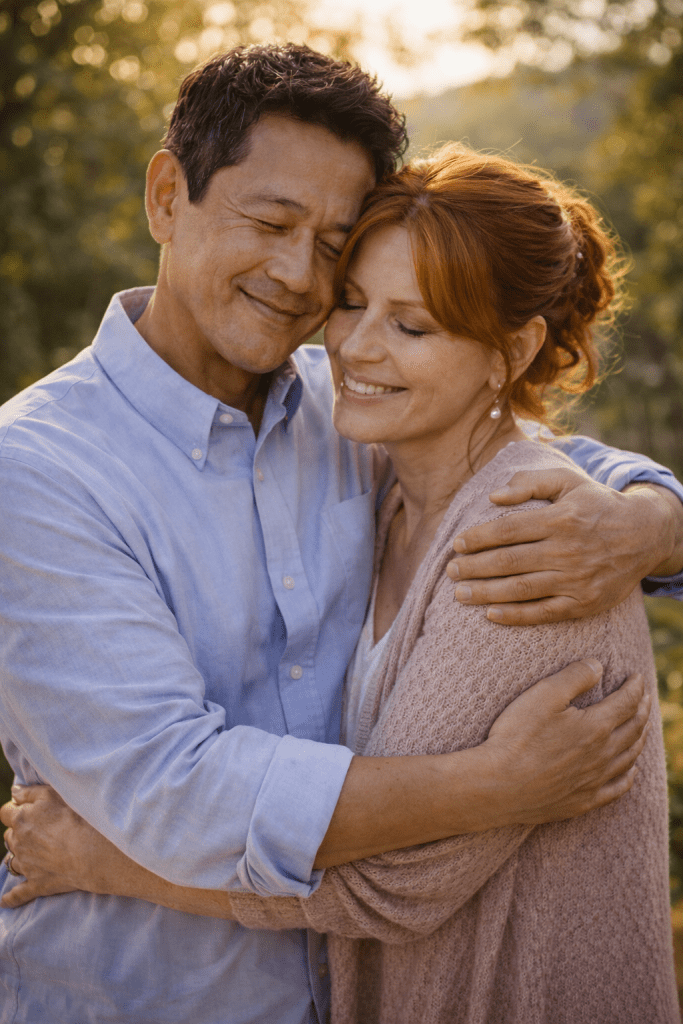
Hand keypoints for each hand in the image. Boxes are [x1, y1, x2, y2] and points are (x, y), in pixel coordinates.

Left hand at [1, 786, 236, 918]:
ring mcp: (28, 865)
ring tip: (28, 853)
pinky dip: (11, 898)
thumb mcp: (57, 793)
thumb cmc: (81, 817)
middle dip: (18, 830)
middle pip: (9, 835)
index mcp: (24, 816)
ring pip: (11, 861)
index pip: (9, 810)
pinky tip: (5, 901)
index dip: (17, 808)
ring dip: (17, 856)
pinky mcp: (38, 885)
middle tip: (36, 827)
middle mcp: (20, 841)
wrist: (95, 852)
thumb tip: (15, 789)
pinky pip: (18, 894)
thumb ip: (33, 790)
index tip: (28, 807)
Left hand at [446, 468, 681, 624]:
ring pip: (520, 589)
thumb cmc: (596, 504)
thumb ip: (530, 482)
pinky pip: (542, 613)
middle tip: (450, 571)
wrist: (644, 534)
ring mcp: (575, 580)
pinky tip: (490, 614)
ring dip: (485, 593)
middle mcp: (566, 551)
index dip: (478, 538)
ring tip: (459, 594)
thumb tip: (493, 497)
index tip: (457, 544)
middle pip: (508, 562)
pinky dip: (515, 616)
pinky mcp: (582, 603)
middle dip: (473, 568)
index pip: (507, 530)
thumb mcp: (568, 480)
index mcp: (559, 519)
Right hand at [481, 660, 650, 824]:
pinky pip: (618, 789)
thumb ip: (575, 677)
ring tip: (642, 726)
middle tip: (645, 697)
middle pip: (633, 728)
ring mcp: (595, 781)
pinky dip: (629, 776)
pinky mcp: (583, 801)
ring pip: (629, 757)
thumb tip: (599, 666)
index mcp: (596, 726)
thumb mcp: (543, 695)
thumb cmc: (517, 736)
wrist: (497, 785)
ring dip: (640, 738)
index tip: (637, 677)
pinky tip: (630, 771)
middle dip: (642, 709)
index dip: (635, 687)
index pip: (626, 702)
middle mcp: (603, 755)